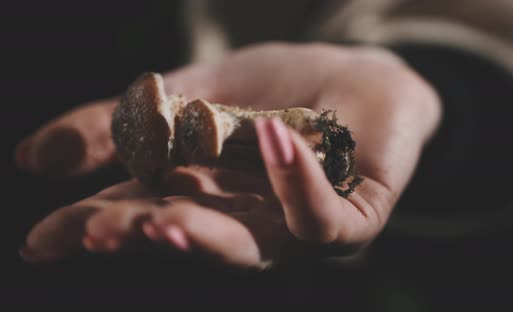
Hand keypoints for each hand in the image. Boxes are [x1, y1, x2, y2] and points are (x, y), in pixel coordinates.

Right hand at [18, 43, 440, 267]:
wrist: (357, 77)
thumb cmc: (277, 94)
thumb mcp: (192, 97)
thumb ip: (127, 126)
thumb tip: (37, 157)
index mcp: (206, 196)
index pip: (141, 216)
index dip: (91, 229)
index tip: (40, 241)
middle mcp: (247, 223)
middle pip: (189, 239)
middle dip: (142, 237)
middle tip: (99, 231)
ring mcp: (298, 225)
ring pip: (252, 249)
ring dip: (207, 237)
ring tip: (161, 221)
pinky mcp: (354, 216)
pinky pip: (323, 219)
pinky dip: (294, 183)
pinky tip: (270, 141)